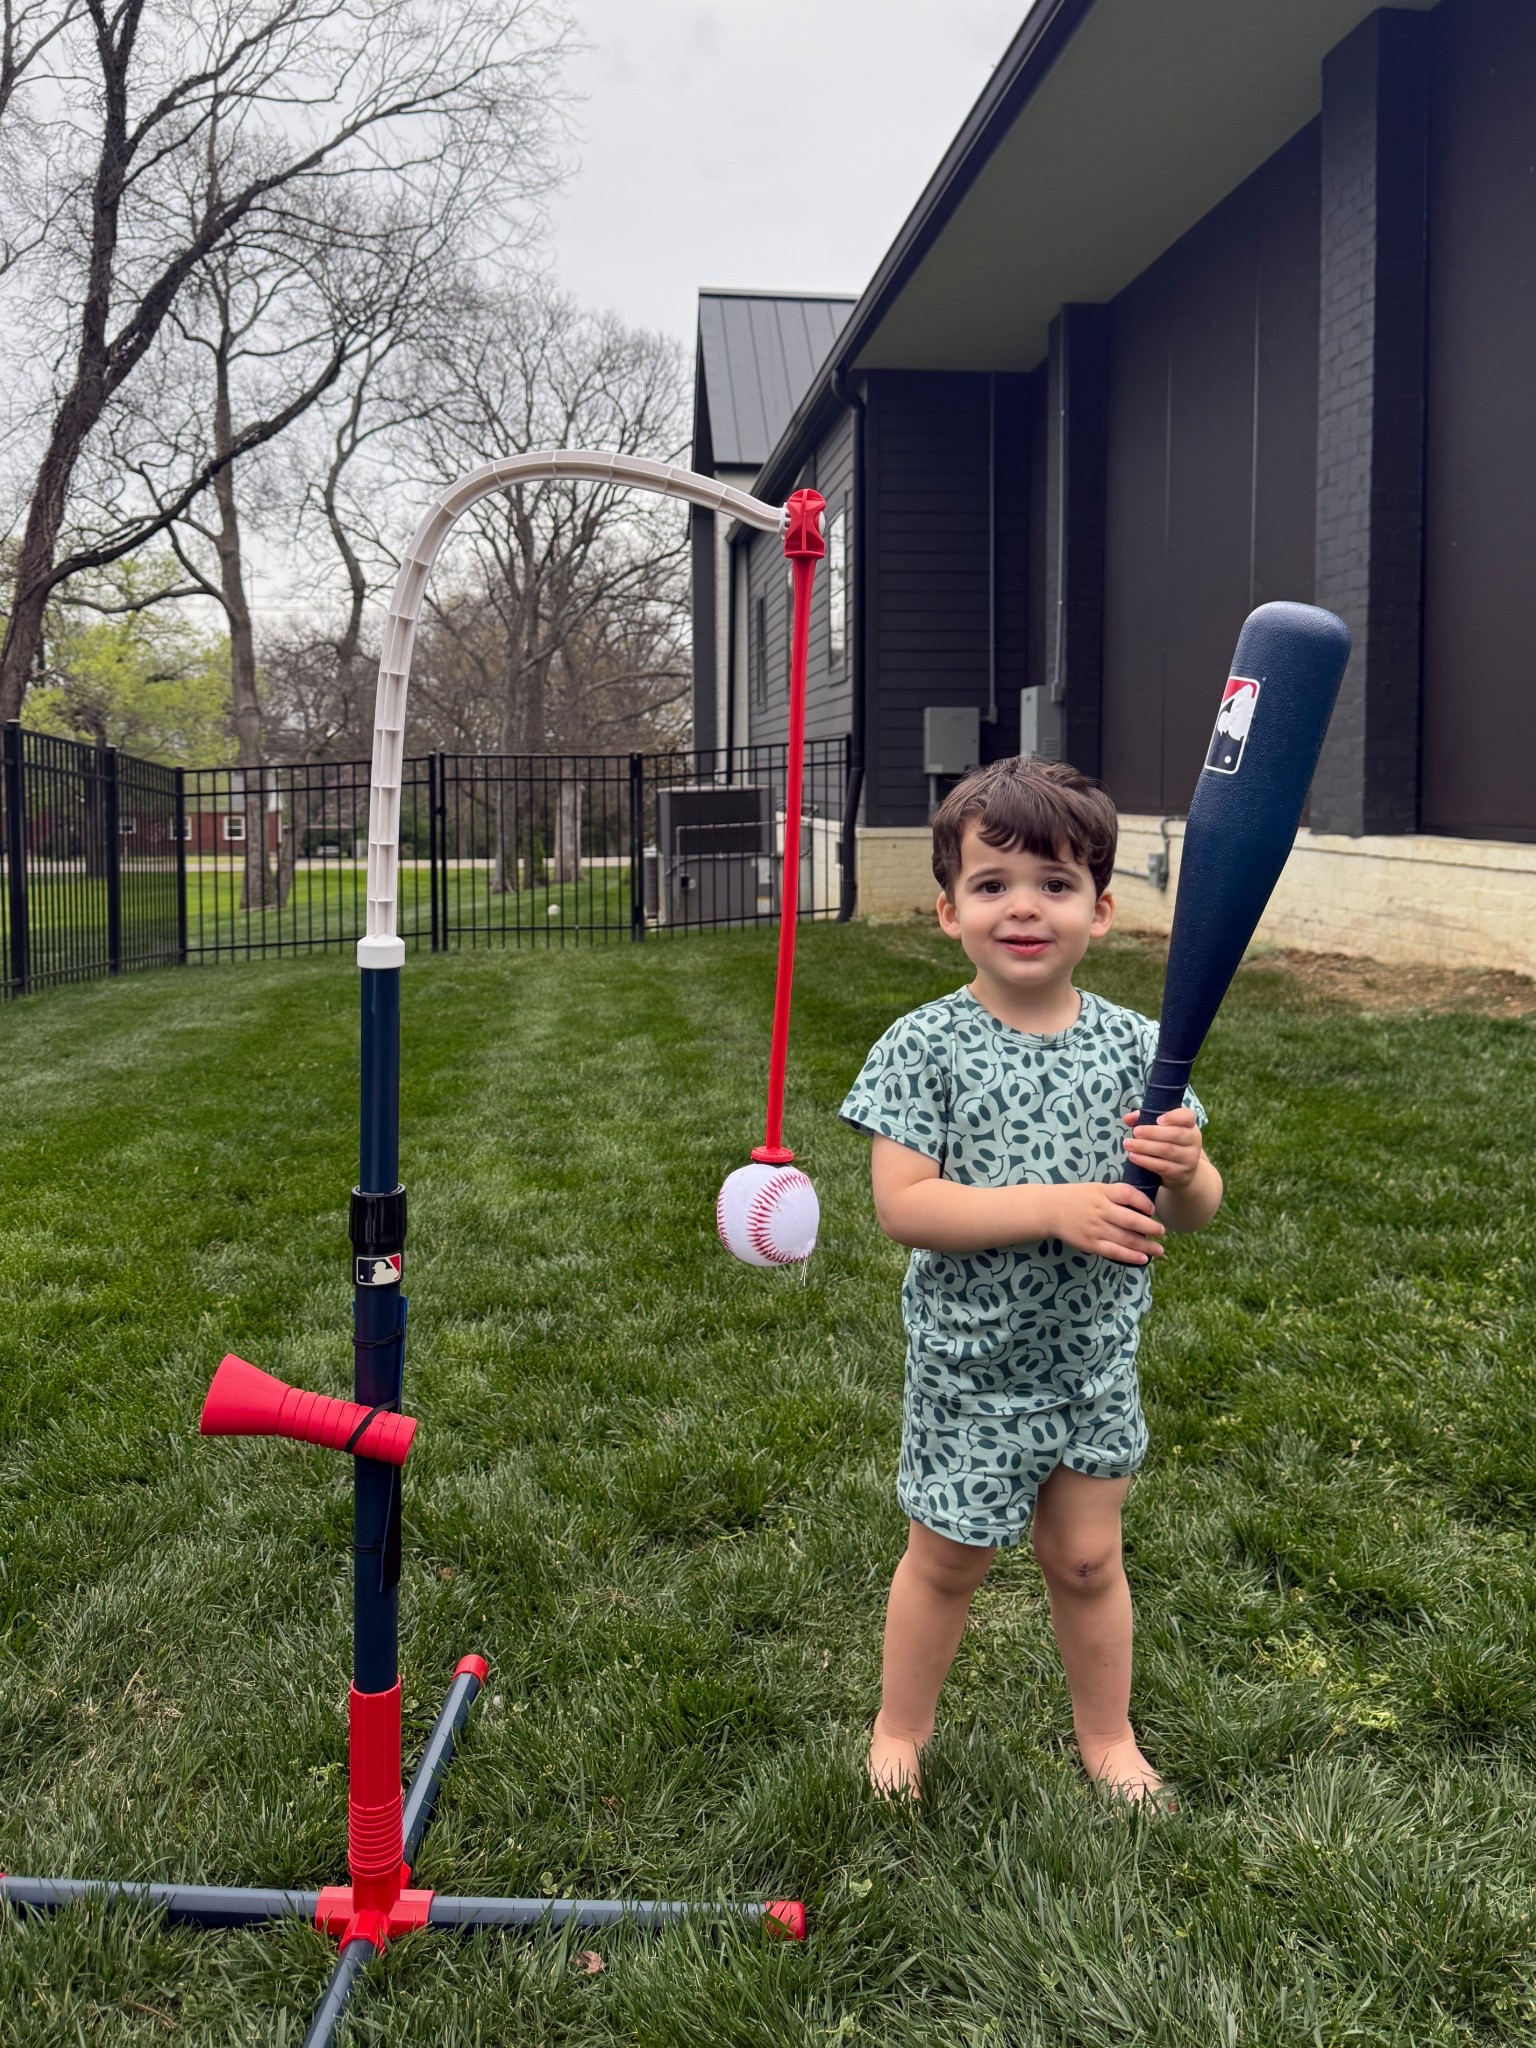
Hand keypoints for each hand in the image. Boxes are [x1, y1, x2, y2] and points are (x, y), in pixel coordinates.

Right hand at [1048, 1182, 1164, 1264]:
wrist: (1050, 1210)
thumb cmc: (1077, 1198)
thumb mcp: (1096, 1188)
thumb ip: (1117, 1195)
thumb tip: (1144, 1208)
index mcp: (1102, 1192)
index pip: (1128, 1194)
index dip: (1144, 1202)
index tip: (1152, 1210)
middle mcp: (1100, 1210)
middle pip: (1132, 1220)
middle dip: (1151, 1228)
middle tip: (1162, 1232)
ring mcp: (1096, 1228)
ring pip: (1127, 1239)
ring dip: (1147, 1246)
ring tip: (1159, 1250)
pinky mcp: (1091, 1244)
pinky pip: (1114, 1252)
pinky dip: (1131, 1256)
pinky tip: (1143, 1258)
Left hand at [1124, 1107, 1203, 1189]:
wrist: (1182, 1172)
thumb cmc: (1168, 1143)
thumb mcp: (1161, 1128)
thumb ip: (1144, 1119)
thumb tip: (1128, 1118)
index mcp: (1190, 1124)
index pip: (1187, 1116)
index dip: (1173, 1117)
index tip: (1158, 1119)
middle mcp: (1193, 1140)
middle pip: (1175, 1134)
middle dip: (1152, 1132)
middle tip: (1135, 1132)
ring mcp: (1189, 1158)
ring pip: (1167, 1150)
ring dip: (1144, 1147)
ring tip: (1127, 1144)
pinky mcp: (1180, 1173)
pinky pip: (1162, 1166)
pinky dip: (1145, 1161)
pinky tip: (1133, 1156)